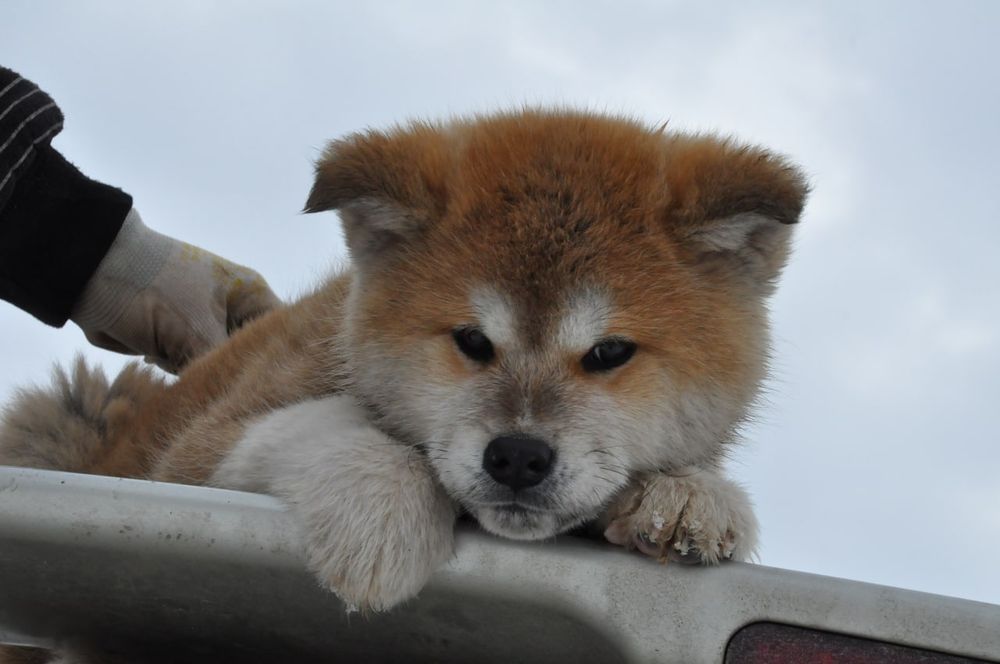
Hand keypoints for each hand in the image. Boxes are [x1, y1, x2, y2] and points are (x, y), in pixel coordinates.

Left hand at [71, 209, 280, 372]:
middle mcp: (232, 311)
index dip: (281, 363)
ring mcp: (202, 325)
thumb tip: (243, 402)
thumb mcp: (197, 331)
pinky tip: (157, 358)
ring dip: (197, 374)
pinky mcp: (174, 340)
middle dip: (232, 374)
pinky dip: (174, 370)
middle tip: (218, 387)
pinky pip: (187, 367)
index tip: (272, 393)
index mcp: (250, 295)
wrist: (87, 271)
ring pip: (215, 366)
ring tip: (172, 360)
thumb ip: (226, 368)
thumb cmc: (154, 289)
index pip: (283, 333)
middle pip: (249, 356)